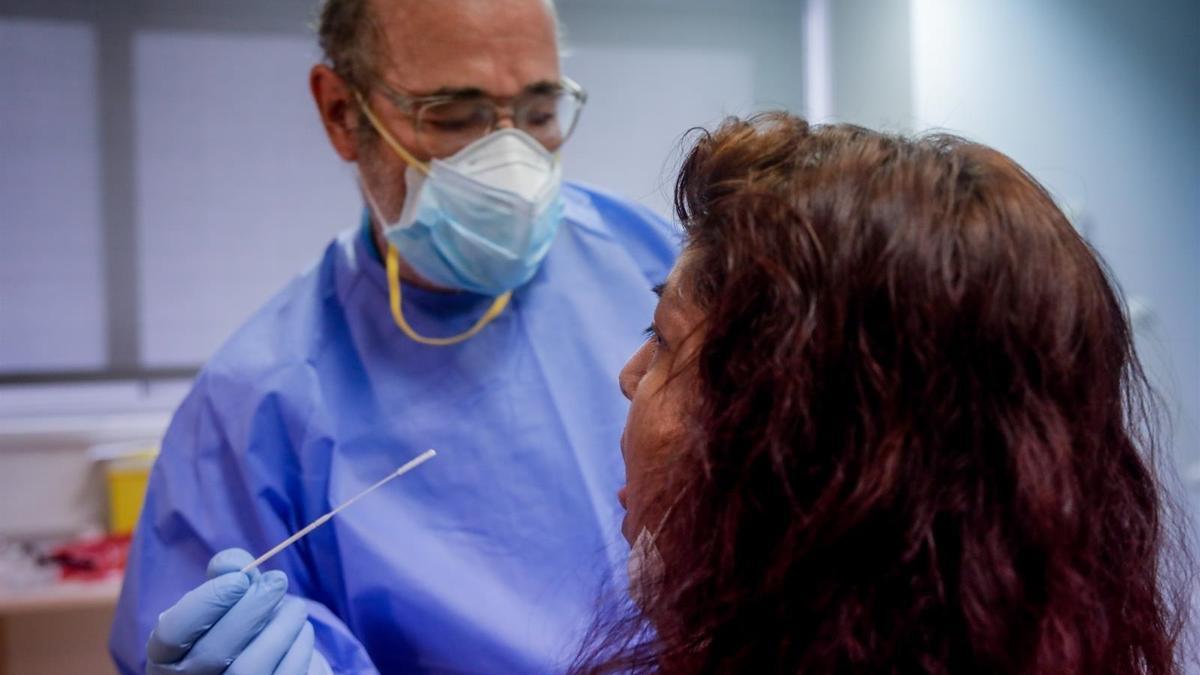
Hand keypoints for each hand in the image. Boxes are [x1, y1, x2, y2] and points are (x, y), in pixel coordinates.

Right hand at [146, 548, 330, 674]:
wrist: (263, 664)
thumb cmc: (234, 626)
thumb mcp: (223, 598)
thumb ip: (225, 574)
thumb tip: (233, 564)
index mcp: (166, 656)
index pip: (172, 633)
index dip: (206, 602)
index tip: (240, 579)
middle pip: (214, 652)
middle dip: (251, 611)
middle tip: (279, 581)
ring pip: (249, 668)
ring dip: (280, 628)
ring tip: (296, 606)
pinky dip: (298, 648)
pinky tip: (301, 630)